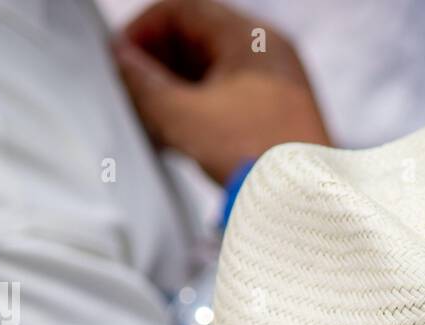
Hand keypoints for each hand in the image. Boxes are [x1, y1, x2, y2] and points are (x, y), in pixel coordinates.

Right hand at [114, 0, 330, 184]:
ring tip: (147, 124)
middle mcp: (267, 54)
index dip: (141, 33)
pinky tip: (175, 141)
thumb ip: (143, 84)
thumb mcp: (184, 117)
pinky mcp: (275, 118)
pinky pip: (225, 100)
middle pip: (194, 41)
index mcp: (251, 38)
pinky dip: (196, 112)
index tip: (118, 65)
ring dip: (173, 93)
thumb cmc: (254, 156)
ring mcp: (275, 86)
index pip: (181, 11)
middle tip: (129, 97)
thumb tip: (117, 61)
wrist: (307, 204)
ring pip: (208, 74)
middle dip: (155, 67)